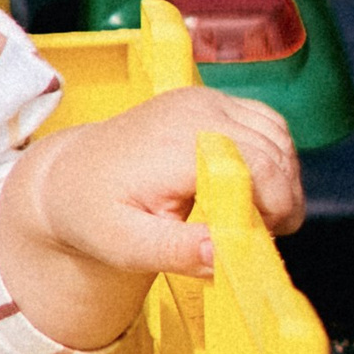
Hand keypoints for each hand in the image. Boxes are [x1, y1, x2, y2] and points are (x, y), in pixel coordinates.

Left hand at [0, 87, 303, 353]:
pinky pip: (265, 124)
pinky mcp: (210, 101)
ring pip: (277, 134)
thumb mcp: (126, 247)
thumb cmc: (93, 213)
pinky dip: (272, 157)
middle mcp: (194, 110)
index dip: (277, 205)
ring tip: (255, 215)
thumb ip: (177, 252)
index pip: (259, 165)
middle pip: (275, 150)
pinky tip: (252, 188)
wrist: (70, 177)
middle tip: (262, 236)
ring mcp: (204, 100)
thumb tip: (224, 254)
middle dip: (283, 198)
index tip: (264, 238)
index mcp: (176, 143)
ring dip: (282, 177)